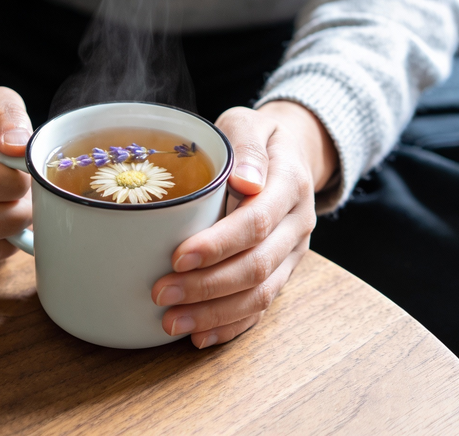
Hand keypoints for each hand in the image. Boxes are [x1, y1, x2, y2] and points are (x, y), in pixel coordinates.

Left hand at [151, 101, 335, 347]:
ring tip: (172, 322)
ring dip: (215, 313)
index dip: (218, 244)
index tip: (178, 257)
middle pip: (257, 266)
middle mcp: (297, 224)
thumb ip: (246, 146)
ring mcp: (293, 252)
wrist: (292, 152)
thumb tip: (246, 180)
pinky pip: (263, 306)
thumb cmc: (257, 137)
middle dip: (207, 286)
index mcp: (290, 184)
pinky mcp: (284, 271)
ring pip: (261, 294)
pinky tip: (200, 336)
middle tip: (161, 294)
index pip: (256, 222)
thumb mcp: (250, 123)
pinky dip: (232, 325)